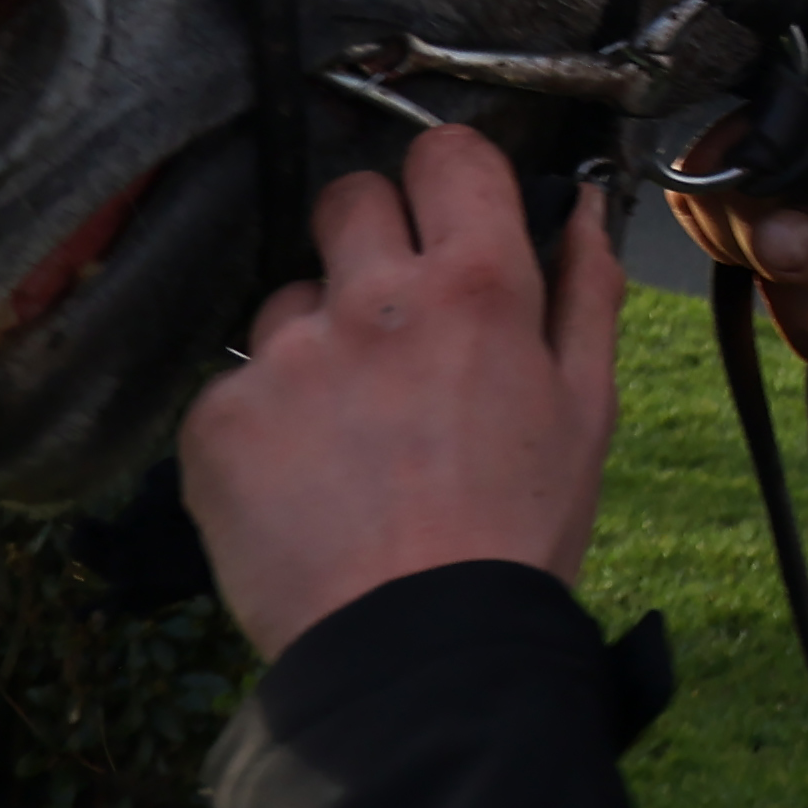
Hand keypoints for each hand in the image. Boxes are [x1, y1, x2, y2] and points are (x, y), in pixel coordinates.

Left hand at [181, 125, 625, 664]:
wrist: (416, 653)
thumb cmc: (515, 535)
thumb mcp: (586, 411)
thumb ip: (583, 293)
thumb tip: (580, 209)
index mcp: (476, 285)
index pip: (446, 154)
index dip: (446, 175)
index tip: (444, 210)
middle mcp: (375, 297)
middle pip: (348, 198)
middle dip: (368, 238)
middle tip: (388, 319)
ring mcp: (288, 353)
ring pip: (287, 299)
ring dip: (313, 344)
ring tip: (346, 435)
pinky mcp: (220, 416)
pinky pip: (234, 385)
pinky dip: (261, 423)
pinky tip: (300, 482)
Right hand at [665, 58, 807, 405]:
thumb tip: (774, 234)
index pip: (804, 119)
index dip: (780, 186)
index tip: (795, 246)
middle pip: (747, 133)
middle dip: (750, 212)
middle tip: (790, 260)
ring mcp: (796, 112)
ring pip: (710, 156)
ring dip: (729, 224)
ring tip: (779, 257)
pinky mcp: (754, 141)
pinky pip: (693, 176)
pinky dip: (712, 225)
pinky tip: (754, 247)